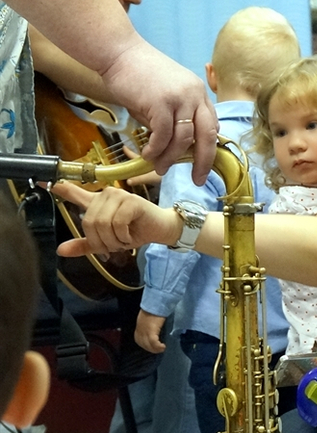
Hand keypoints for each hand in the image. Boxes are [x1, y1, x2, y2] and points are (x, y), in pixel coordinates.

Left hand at [53, 183, 180, 256]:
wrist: (160, 230)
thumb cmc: (135, 232)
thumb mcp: (107, 241)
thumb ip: (85, 245)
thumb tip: (61, 250)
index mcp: (96, 202)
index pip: (72, 191)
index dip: (56, 187)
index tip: (40, 181)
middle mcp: (104, 195)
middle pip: (89, 221)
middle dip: (101, 241)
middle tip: (113, 247)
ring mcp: (118, 196)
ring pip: (102, 223)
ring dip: (113, 240)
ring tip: (123, 242)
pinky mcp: (130, 201)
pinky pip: (117, 223)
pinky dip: (123, 236)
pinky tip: (130, 237)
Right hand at [99, 40, 217, 185]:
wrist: (117, 51)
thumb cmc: (138, 74)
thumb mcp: (166, 94)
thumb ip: (176, 117)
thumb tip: (178, 147)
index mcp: (198, 92)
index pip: (212, 125)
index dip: (208, 147)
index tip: (203, 164)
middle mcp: (194, 94)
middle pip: (207, 136)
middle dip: (204, 162)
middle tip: (198, 179)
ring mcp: (179, 98)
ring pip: (183, 139)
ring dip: (171, 158)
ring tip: (160, 168)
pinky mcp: (160, 102)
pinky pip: (163, 136)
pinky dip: (156, 149)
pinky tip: (148, 154)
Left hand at [135, 310, 166, 353]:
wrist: (154, 305)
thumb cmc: (153, 311)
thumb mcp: (147, 320)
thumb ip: (147, 326)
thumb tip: (152, 332)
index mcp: (138, 328)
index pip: (139, 341)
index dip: (145, 345)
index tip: (152, 346)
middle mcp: (140, 332)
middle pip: (144, 345)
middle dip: (151, 349)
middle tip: (158, 350)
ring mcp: (145, 332)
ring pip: (149, 345)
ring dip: (155, 349)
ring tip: (162, 348)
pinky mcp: (151, 332)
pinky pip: (154, 343)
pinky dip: (158, 347)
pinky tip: (163, 346)